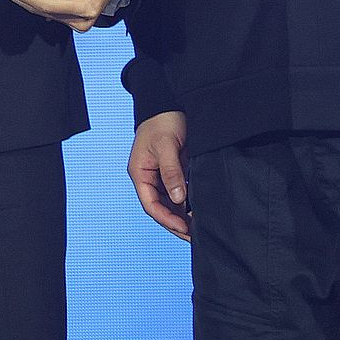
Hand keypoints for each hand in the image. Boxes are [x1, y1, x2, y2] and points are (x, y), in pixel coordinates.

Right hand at [127, 111, 189, 240]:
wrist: (170, 103)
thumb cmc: (163, 121)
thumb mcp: (166, 146)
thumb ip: (171, 173)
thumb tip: (179, 199)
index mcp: (139, 173)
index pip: (151, 204)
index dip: (167, 219)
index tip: (184, 229)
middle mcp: (148, 177)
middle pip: (160, 208)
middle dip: (176, 223)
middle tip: (195, 235)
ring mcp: (160, 175)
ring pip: (170, 203)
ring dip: (182, 216)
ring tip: (199, 227)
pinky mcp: (173, 172)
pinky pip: (179, 193)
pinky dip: (188, 204)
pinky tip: (200, 211)